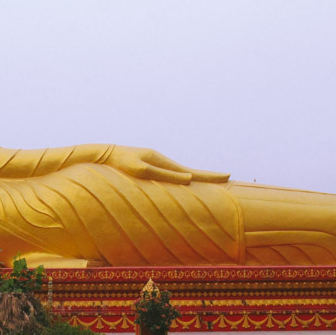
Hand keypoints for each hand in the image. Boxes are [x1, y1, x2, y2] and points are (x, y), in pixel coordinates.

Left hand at [103, 147, 228, 183]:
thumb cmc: (122, 164)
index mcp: (164, 162)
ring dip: (197, 177)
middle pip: (191, 171)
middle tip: (227, 177)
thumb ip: (165, 175)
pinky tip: (184, 181)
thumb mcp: (143, 170)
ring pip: (182, 172)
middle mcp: (163, 161)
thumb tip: (189, 179)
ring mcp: (157, 163)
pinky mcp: (151, 166)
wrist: (107, 153)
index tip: (228, 176)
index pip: (192, 172)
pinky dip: (183, 177)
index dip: (210, 176)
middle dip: (208, 176)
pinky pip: (171, 173)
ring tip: (211, 181)